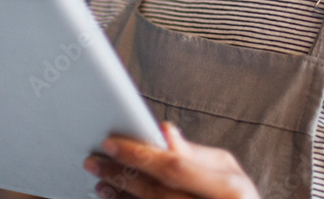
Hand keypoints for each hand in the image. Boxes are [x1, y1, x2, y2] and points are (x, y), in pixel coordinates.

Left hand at [83, 122, 259, 198]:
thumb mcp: (227, 172)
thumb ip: (194, 154)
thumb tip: (164, 131)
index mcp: (228, 189)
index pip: (173, 167)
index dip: (139, 154)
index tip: (110, 143)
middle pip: (156, 193)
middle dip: (121, 174)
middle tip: (94, 161)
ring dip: (120, 197)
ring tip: (101, 182)